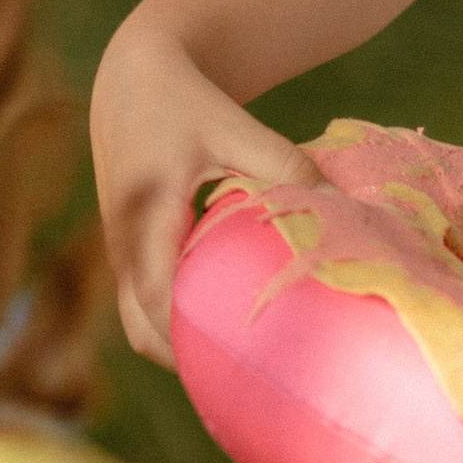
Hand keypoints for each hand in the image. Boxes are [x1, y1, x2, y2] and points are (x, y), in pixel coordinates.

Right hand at [89, 14, 317, 365]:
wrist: (132, 78)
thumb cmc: (188, 102)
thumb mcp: (235, 126)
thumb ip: (286, 166)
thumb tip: (343, 207)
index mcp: (144, 210)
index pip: (158, 291)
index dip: (190, 333)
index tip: (237, 361)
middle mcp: (122, 241)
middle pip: (140, 328)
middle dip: (186, 359)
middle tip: (248, 384)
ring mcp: (120, 251)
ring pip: (137, 324)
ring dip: (178, 348)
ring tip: (238, 371)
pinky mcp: (127, 252)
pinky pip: (142, 306)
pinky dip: (174, 326)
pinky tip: (224, 335)